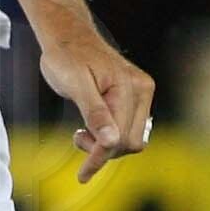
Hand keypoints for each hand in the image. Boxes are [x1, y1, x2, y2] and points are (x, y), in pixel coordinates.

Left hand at [38, 28, 154, 183]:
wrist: (69, 36)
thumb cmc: (67, 56)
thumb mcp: (74, 85)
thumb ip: (94, 113)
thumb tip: (111, 141)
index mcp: (129, 87)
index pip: (119, 137)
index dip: (99, 157)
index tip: (82, 175)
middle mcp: (142, 90)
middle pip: (129, 142)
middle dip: (103, 149)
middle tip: (77, 136)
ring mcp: (142, 93)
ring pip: (132, 139)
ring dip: (108, 144)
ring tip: (83, 131)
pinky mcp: (138, 96)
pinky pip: (131, 129)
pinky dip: (112, 136)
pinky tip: (94, 128)